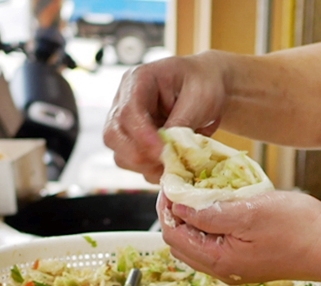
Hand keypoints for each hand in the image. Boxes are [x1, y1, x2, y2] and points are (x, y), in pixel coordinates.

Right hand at [103, 54, 227, 182]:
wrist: (207, 87)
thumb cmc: (203, 84)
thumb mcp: (200, 96)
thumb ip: (182, 122)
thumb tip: (167, 149)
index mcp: (139, 80)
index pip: (128, 112)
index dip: (142, 136)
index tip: (162, 152)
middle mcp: (124, 101)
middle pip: (113, 135)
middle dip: (138, 155)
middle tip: (168, 163)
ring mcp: (125, 123)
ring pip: (119, 154)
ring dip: (145, 166)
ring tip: (174, 165)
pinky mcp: (132, 142)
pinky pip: (132, 164)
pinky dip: (151, 171)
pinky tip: (171, 166)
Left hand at [158, 190, 320, 284]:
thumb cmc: (298, 228)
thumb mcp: (249, 212)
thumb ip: (209, 213)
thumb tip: (177, 207)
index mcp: (217, 259)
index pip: (173, 233)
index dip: (166, 206)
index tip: (171, 181)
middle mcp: (221, 269)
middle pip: (180, 241)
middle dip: (174, 213)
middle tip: (182, 184)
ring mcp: (234, 268)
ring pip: (196, 244)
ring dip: (191, 219)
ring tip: (199, 192)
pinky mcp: (246, 262)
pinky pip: (215, 244)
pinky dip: (209, 225)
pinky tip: (220, 206)